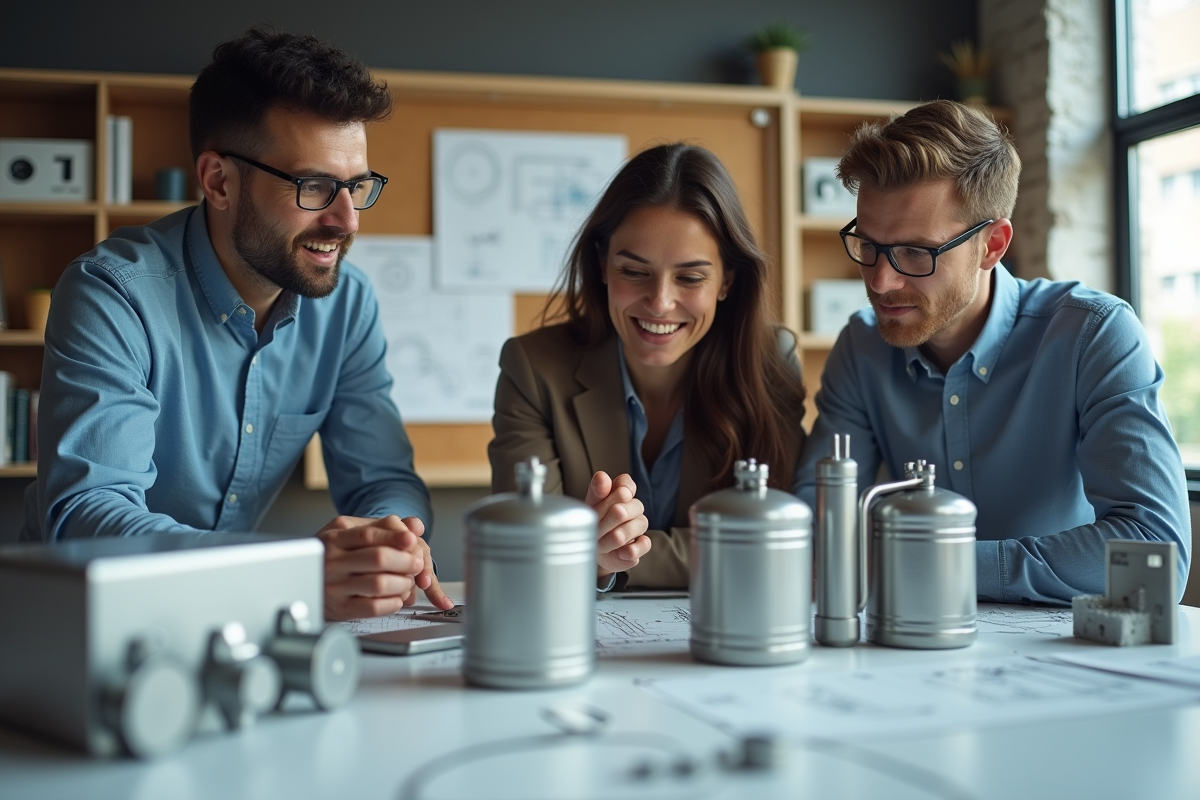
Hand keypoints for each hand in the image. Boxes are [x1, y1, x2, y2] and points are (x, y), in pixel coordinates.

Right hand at [317, 515, 448, 619]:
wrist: (307, 578)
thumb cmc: (338, 552)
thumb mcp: (353, 530)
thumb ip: (385, 526)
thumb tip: (416, 526)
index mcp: (335, 538)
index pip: (369, 535)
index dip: (395, 538)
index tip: (412, 540)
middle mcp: (332, 562)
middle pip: (378, 558)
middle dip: (406, 561)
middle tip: (417, 564)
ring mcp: (334, 587)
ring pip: (379, 584)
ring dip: (403, 583)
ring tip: (408, 581)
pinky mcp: (340, 608)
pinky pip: (373, 608)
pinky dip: (393, 602)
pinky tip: (397, 597)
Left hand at [584, 471, 650, 578]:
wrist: (592, 549)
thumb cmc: (592, 523)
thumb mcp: (589, 506)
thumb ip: (596, 491)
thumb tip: (602, 476)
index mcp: (621, 492)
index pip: (626, 484)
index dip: (617, 493)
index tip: (605, 502)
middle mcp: (633, 507)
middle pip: (634, 504)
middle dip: (611, 517)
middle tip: (596, 528)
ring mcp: (639, 526)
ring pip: (640, 524)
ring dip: (617, 536)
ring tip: (601, 544)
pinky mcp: (641, 545)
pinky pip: (645, 544)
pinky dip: (632, 549)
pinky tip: (620, 552)